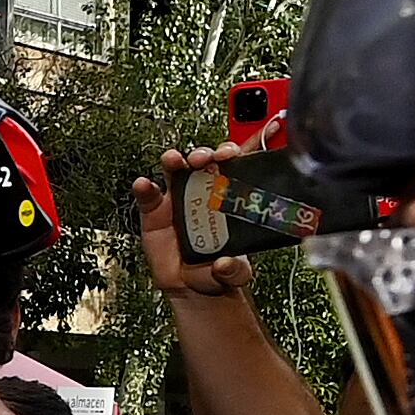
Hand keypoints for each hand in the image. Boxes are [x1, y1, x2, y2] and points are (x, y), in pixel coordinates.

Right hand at [131, 147, 259, 301]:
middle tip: (212, 157)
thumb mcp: (235, 274)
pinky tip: (144, 185)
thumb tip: (227, 265)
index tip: (269, 128)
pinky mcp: (155, 211)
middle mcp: (205, 191)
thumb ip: (234, 271)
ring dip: (177, 160)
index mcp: (230, 198)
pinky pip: (148, 195)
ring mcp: (178, 198)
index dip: (255, 144)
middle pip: (210, 161)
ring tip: (175, 160)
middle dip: (212, 152)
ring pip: (178, 169)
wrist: (188, 286)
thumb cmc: (215, 270)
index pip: (244, 165)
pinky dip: (144, 188)